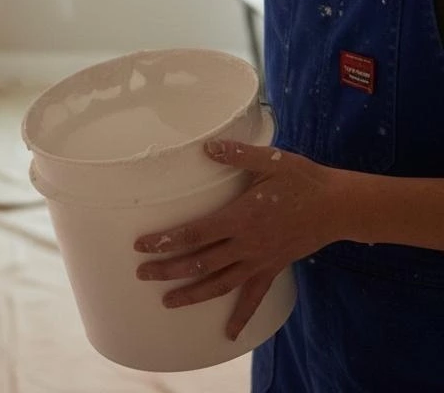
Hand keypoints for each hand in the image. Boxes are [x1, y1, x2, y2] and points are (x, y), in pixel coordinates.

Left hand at [133, 140, 344, 339]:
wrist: (338, 206)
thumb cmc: (302, 180)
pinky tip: (229, 333)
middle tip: (141, 274)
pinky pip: (253, 297)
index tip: (142, 245)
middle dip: (168, 269)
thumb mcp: (271, 160)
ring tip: (167, 301)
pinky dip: (241, 317)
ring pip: (220, 284)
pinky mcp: (273, 269)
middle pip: (200, 263)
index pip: (195, 233)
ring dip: (192, 294)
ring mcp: (260, 260)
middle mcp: (246, 244)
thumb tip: (208, 147)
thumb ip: (238, 155)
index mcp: (240, 218)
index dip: (167, 240)